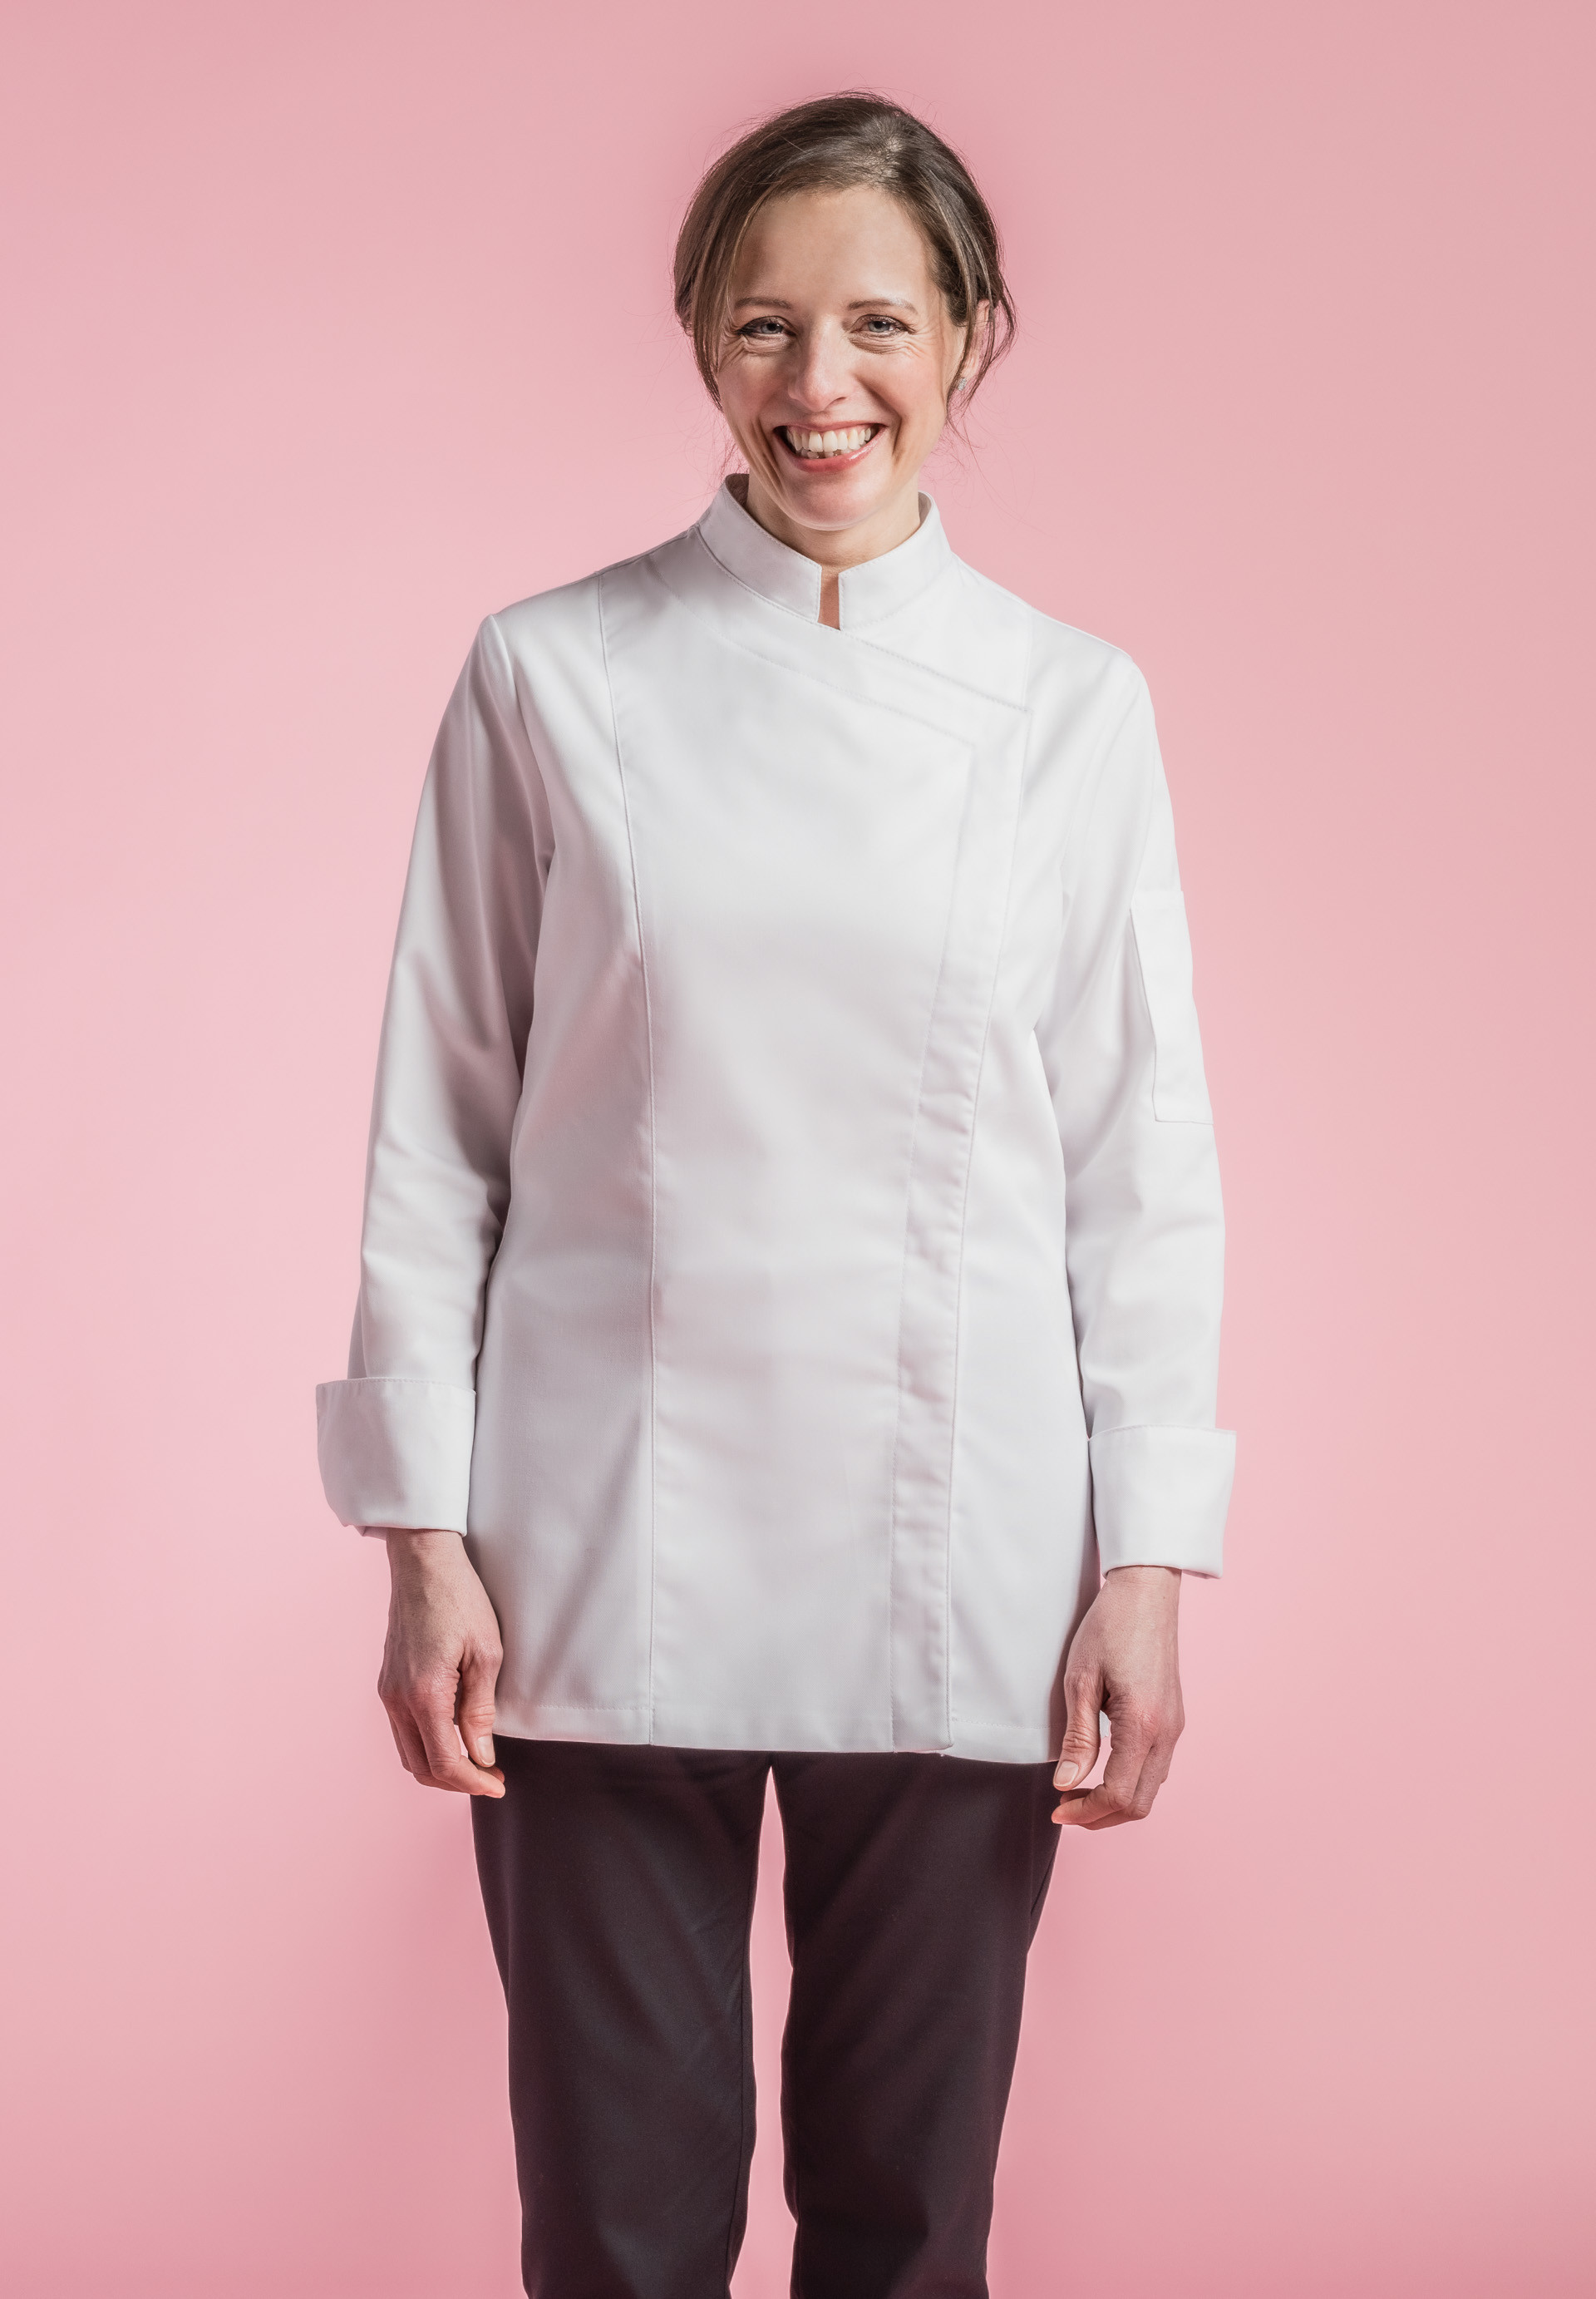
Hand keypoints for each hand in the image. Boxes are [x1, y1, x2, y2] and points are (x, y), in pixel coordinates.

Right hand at [378, 1530, 505, 1795]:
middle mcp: (396, 1699)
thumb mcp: (486, 1653)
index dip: (473, 1783)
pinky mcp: (386, 1682)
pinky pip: (403, 1730)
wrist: (424, 1563)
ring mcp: (387, 1691)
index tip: (499, 1785)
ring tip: (477, 1760)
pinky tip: (454, 1735)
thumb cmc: (460, 1600)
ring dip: (440, 1766)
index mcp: (424, 1694)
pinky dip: (427, 1744)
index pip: (445, 1763)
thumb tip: (481, 1756)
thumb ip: (480, 1710)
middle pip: (421, 1768)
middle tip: (492, 1777)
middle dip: (457, 1782)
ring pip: (409, 1753)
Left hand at [1052, 1564, 1183, 1827]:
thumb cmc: (1110, 1627)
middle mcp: (1167, 1732)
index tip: (1056, 1809)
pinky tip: (1102, 1770)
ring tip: (1078, 1791)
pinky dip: (1130, 1782)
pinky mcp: (1174, 1717)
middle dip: (1101, 1816)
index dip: (1085, 1812)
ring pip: (1151, 1789)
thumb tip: (1067, 1784)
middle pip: (1140, 1804)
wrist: (1146, 1591)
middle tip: (1065, 1807)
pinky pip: (1156, 1767)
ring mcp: (1175, 1726)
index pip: (1118, 1795)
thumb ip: (1078, 1738)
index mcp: (1143, 1724)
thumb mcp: (1080, 1681)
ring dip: (1116, 1801)